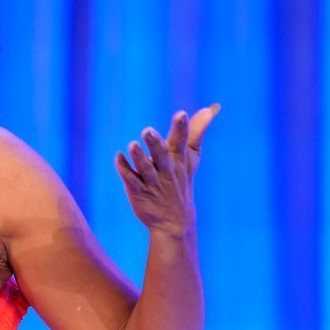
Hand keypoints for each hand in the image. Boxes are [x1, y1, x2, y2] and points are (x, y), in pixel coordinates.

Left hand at [114, 105, 219, 238]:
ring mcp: (152, 182)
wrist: (174, 221)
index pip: (181, 142)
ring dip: (138, 157)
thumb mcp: (190, 158)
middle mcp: (166, 170)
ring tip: (132, 145)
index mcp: (179, 160)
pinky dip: (123, 168)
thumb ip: (196, 132)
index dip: (181, 128)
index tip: (180, 114)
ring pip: (145, 168)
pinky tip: (118, 156)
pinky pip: (130, 179)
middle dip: (155, 143)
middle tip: (147, 130)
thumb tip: (211, 108)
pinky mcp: (138, 191)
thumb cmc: (181, 181)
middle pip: (162, 155)